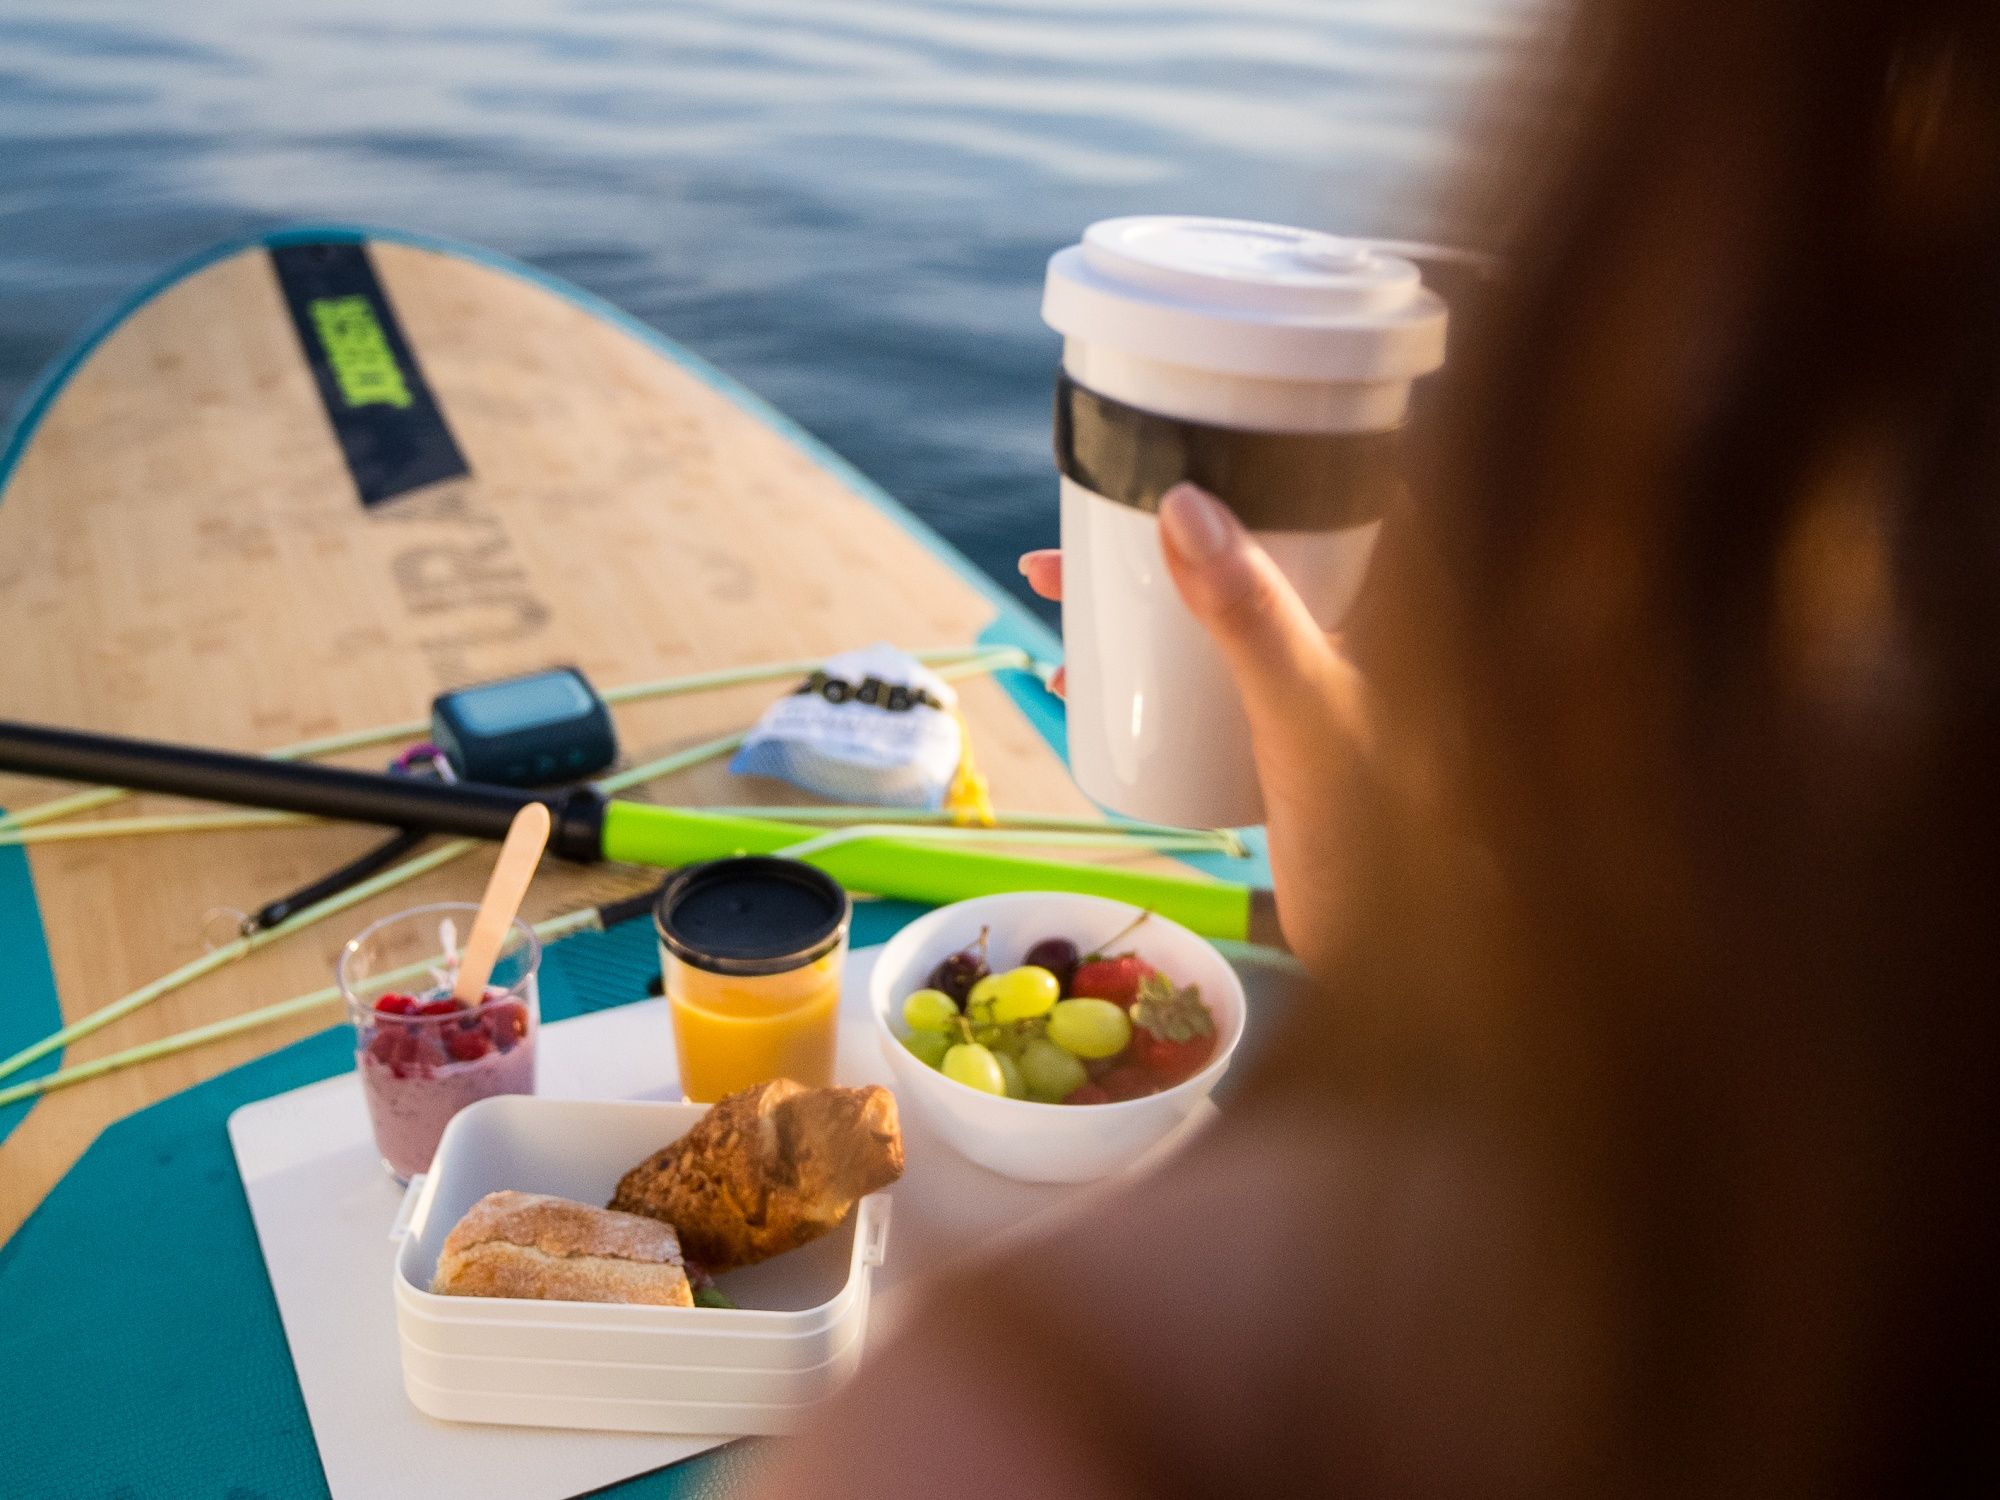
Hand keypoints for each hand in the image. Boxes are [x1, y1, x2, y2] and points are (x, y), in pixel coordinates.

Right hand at [1020, 484, 1368, 969]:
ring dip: (1143, 596)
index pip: (1342, 480)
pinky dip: (1147, 668)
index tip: (1180, 429)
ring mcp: (1328, 681)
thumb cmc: (1387, 838)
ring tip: (1056, 594)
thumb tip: (1182, 504)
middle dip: (1164, 528)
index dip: (1263, 444)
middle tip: (1078, 529)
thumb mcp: (1308, 711)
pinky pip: (1212, 676)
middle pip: (1259, 541)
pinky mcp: (1295, 735)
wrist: (1405, 962)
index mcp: (1403, 597)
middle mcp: (1367, 625)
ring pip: (1225, 607)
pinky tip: (1082, 684)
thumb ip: (1253, 613)